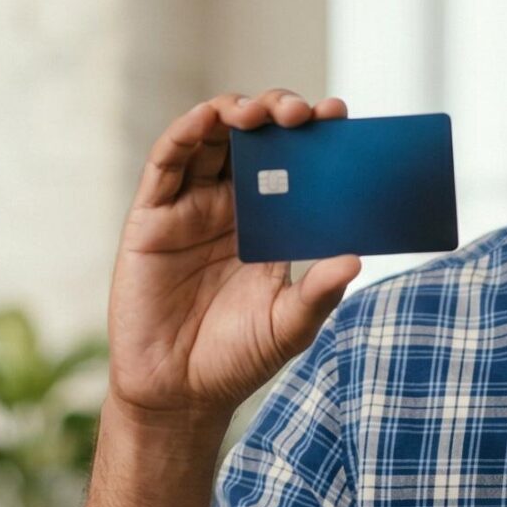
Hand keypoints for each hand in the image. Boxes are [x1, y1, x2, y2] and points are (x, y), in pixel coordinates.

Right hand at [106, 89, 361, 421]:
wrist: (178, 394)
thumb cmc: (236, 359)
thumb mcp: (288, 326)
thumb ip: (319, 293)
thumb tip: (356, 259)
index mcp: (266, 223)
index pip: (291, 162)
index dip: (312, 133)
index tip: (340, 116)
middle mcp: (227, 206)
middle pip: (251, 138)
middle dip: (276, 112)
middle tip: (302, 114)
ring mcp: (188, 208)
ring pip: (209, 139)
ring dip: (233, 112)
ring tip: (260, 111)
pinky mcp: (151, 219)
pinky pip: (165, 164)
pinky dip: (185, 133)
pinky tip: (208, 119)